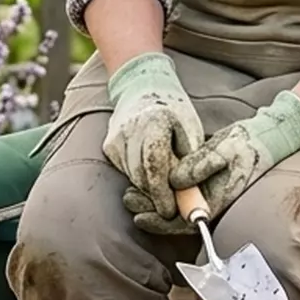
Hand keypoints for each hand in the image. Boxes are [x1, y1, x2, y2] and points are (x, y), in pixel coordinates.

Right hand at [101, 53, 203, 222]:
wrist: (143, 87)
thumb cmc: (174, 112)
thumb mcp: (190, 134)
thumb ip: (189, 166)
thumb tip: (189, 202)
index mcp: (154, 121)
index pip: (155, 165)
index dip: (163, 193)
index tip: (171, 211)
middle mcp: (129, 129)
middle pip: (142, 176)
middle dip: (157, 197)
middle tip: (172, 209)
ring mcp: (115, 138)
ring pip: (133, 178)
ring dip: (150, 188)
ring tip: (166, 187)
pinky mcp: (109, 147)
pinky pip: (126, 172)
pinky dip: (141, 178)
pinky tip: (152, 171)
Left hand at [124, 91, 299, 234]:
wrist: (265, 138)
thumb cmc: (247, 145)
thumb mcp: (224, 150)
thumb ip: (199, 165)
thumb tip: (174, 180)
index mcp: (216, 200)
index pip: (184, 223)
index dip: (160, 224)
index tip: (140, 217)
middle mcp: (209, 202)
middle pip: (175, 217)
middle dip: (150, 212)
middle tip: (128, 199)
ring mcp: (205, 193)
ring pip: (174, 205)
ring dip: (152, 200)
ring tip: (129, 191)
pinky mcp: (201, 182)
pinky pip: (178, 192)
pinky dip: (161, 189)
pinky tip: (145, 181)